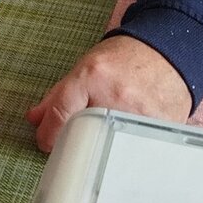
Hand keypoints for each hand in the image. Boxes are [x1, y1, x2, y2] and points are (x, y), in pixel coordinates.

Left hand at [26, 34, 191, 153]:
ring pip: (110, 148)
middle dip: (75, 142)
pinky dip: (128, 150)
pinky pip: (136, 150)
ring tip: (108, 134)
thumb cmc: (124, 58)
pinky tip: (128, 138)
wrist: (167, 52)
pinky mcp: (161, 129)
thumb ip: (59, 95)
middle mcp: (116, 96)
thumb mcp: (86, 67)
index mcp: (93, 77)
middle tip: (77, 141)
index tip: (46, 142)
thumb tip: (35, 120)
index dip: (48, 134)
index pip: (61, 113)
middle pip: (83, 134)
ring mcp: (140, 114)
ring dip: (103, 148)